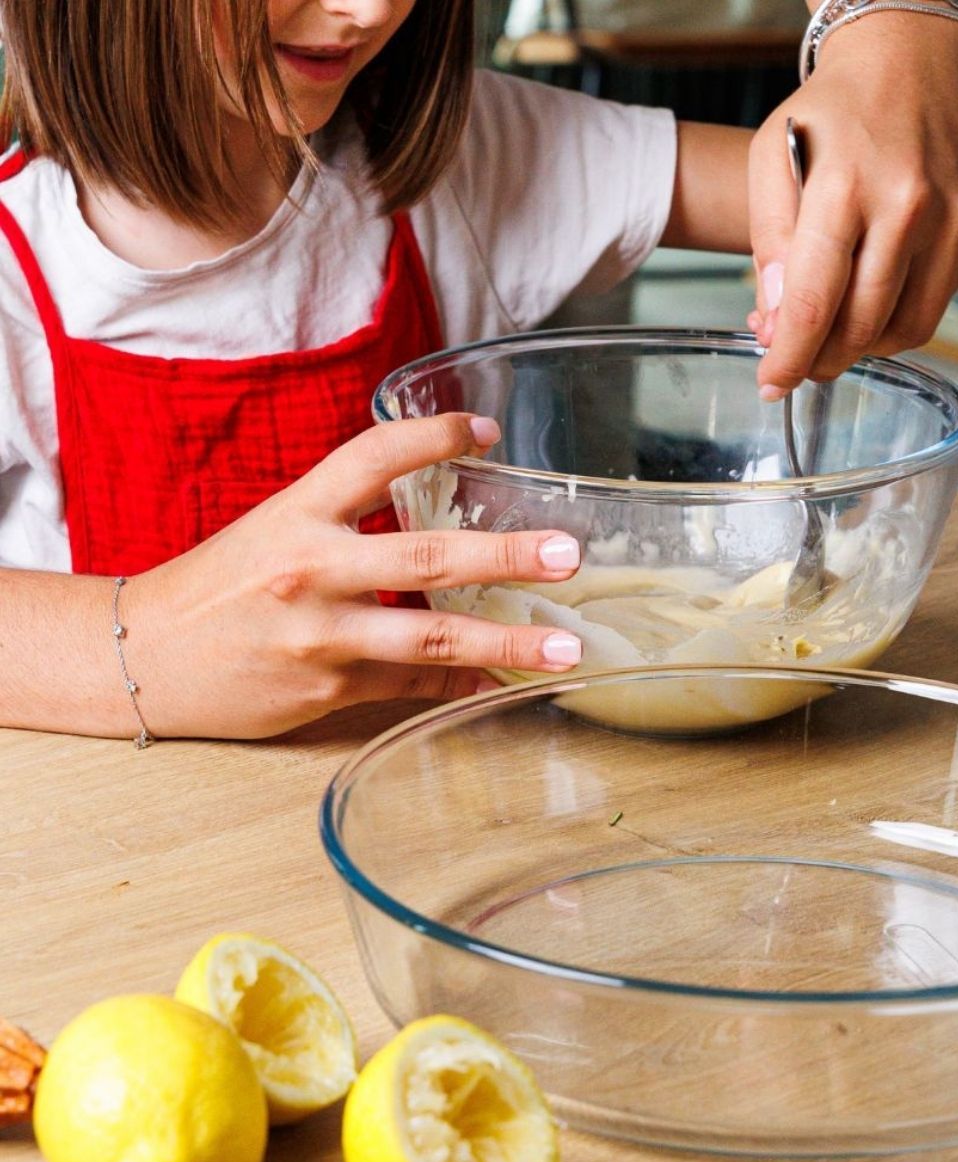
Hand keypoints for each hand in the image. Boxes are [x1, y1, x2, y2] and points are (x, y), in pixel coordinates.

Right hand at [124, 415, 583, 738]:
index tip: (485, 430)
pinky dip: (459, 682)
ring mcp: (320, 634)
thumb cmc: (218, 587)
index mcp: (297, 513)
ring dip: (506, 642)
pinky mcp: (324, 688)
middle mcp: (311, 569)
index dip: (433, 437)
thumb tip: (436, 524)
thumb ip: (349, 519)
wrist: (141, 657)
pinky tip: (498, 680)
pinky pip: (409, 687)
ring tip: (565, 648)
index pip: (373, 457)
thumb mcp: (275, 529)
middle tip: (567, 554)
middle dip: (504, 555)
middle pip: (424, 558)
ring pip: (430, 639)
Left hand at [748, 12, 957, 394]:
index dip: (789, 358)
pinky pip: (930, 311)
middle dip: (818, 360)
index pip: (814, 304)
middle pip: (858, 327)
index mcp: (844, 188)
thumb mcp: (771, 161)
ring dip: (857, 350)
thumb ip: (770, 247)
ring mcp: (948, 221)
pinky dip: (893, 327)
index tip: (772, 384)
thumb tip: (777, 323)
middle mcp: (906, 207)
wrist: (908, 60)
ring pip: (899, 330)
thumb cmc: (831, 112)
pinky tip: (866, 310)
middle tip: (794, 360)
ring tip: (829, 334)